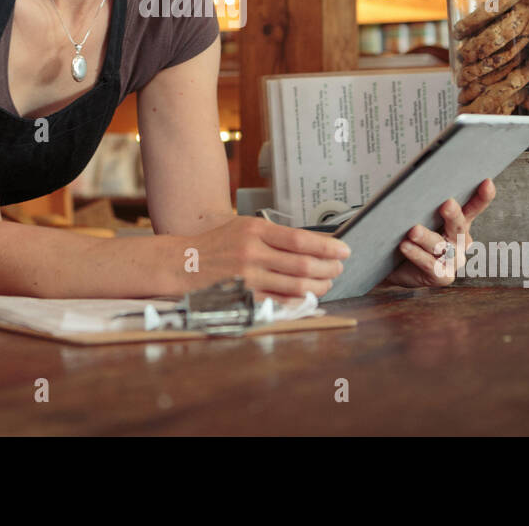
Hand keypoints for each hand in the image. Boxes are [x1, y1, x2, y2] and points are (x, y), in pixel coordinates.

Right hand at [183, 216, 349, 301]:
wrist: (184, 263)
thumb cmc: (217, 244)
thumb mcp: (243, 227)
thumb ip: (274, 235)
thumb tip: (312, 244)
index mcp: (255, 230)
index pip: (301, 239)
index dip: (328, 247)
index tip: (344, 250)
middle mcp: (253, 253)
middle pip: (303, 264)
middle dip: (328, 268)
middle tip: (338, 268)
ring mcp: (249, 278)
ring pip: (296, 285)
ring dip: (319, 286)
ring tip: (327, 282)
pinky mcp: (244, 297)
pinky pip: (280, 301)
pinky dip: (299, 300)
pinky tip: (308, 296)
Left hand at [382, 178, 495, 288]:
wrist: (394, 266)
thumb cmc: (406, 234)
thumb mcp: (416, 217)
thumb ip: (421, 204)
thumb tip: (411, 179)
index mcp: (459, 223)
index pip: (473, 208)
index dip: (482, 197)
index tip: (487, 182)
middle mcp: (460, 241)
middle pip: (458, 226)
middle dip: (453, 215)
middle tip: (447, 204)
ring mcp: (453, 260)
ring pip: (441, 246)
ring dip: (426, 237)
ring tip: (413, 230)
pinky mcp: (442, 276)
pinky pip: (430, 264)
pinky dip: (417, 254)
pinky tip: (405, 246)